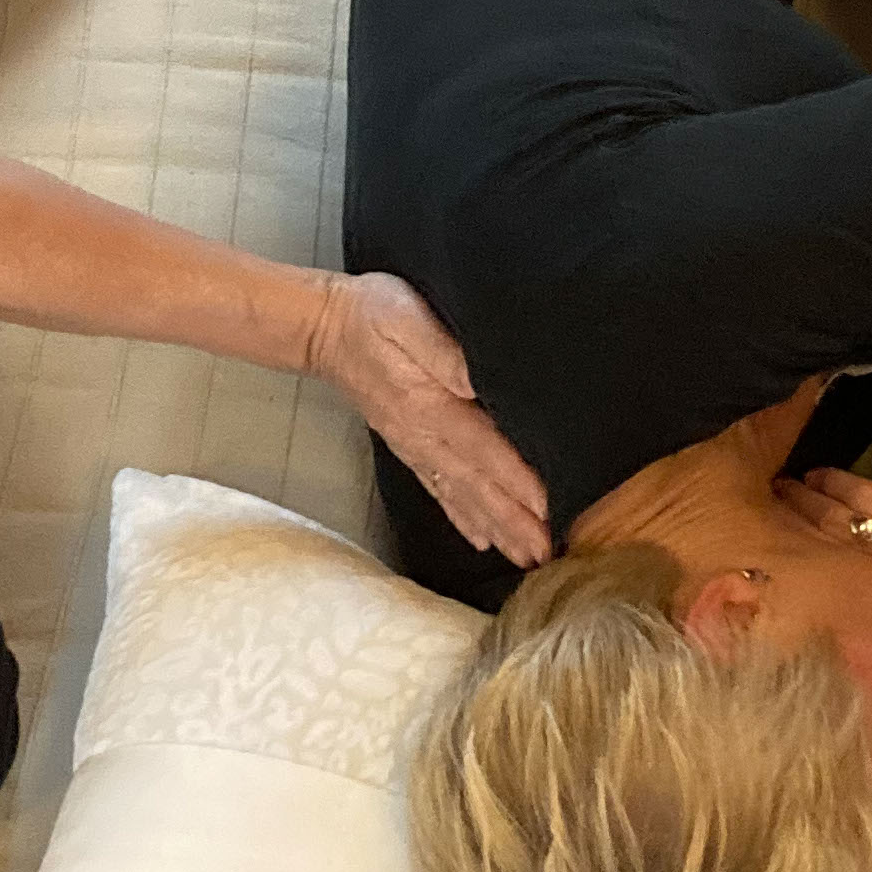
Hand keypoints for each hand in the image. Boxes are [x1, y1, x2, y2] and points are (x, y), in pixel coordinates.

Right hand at [307, 269, 548, 567]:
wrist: (324, 325)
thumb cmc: (371, 314)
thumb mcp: (410, 318)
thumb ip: (445, 352)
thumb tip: (478, 383)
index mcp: (430, 405)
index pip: (484, 451)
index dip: (517, 483)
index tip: (548, 510)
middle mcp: (423, 435)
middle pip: (477, 486)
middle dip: (513, 521)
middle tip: (546, 554)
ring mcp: (415, 445)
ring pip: (461, 495)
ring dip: (495, 527)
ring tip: (525, 557)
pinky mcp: (408, 445)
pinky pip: (440, 489)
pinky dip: (463, 517)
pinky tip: (481, 538)